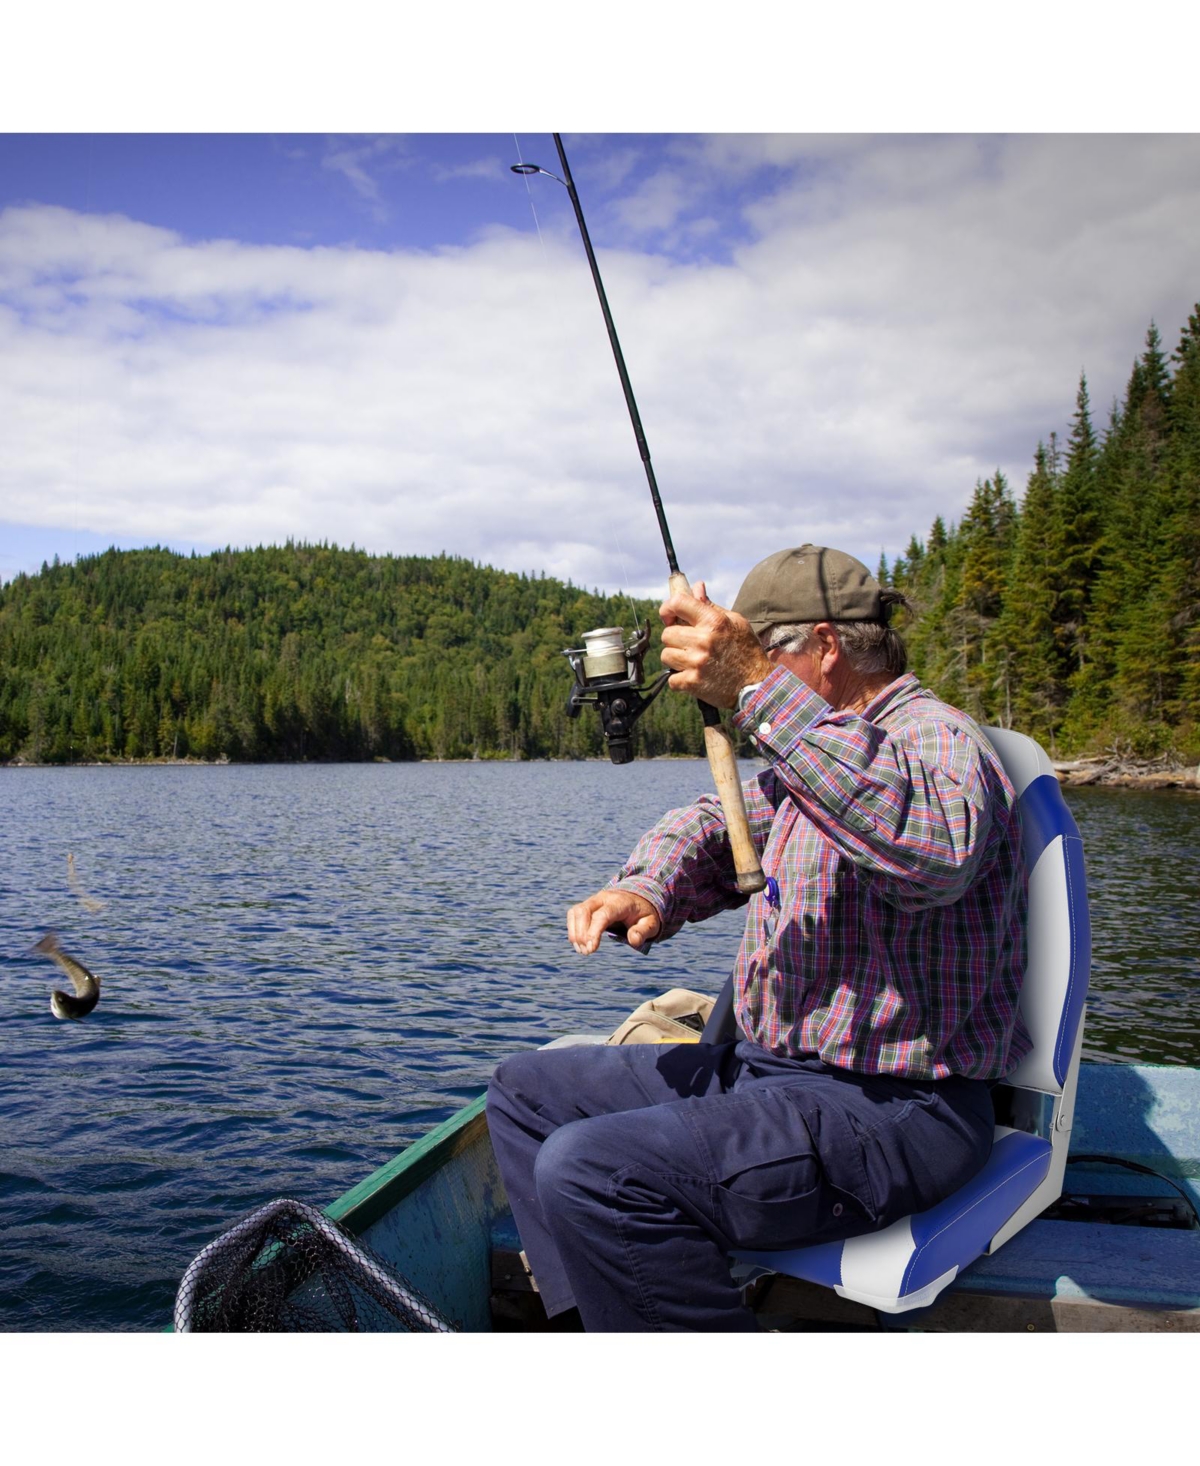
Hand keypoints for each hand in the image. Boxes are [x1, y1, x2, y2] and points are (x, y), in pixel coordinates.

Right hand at [567, 889, 661, 954]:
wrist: (638, 900)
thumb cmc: (643, 915)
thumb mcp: (651, 924)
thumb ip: (643, 932)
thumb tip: (633, 940)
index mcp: (620, 903)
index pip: (602, 915)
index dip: (594, 932)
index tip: (591, 950)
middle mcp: (604, 898)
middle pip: (584, 911)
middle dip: (581, 933)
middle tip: (586, 952)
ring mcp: (594, 899)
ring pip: (576, 911)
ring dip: (575, 932)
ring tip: (582, 950)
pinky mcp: (587, 904)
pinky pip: (574, 913)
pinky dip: (572, 929)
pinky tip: (578, 944)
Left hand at [658, 581, 772, 708]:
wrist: (757, 684)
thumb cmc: (746, 650)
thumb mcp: (735, 622)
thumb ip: (711, 606)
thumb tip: (696, 587)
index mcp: (714, 621)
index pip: (677, 603)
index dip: (668, 608)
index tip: (669, 616)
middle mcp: (703, 640)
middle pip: (667, 633)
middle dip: (675, 639)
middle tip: (689, 645)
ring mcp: (696, 663)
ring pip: (666, 655)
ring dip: (676, 659)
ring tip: (692, 661)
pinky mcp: (692, 683)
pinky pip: (671, 678)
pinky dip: (679, 680)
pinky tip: (694, 676)